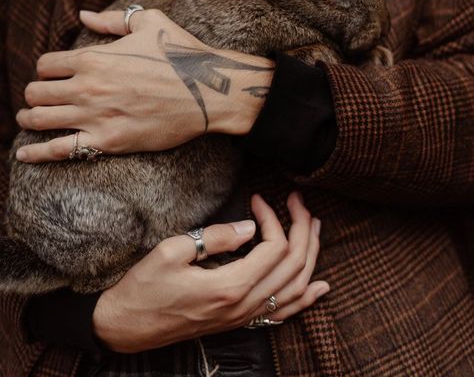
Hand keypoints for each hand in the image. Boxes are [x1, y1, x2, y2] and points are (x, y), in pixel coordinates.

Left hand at [16, 8, 273, 162]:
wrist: (210, 91)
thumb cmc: (182, 53)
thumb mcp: (150, 22)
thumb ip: (112, 19)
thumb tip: (84, 15)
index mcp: (94, 57)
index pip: (46, 64)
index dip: (46, 69)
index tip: (52, 74)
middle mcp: (88, 87)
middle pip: (36, 92)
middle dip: (34, 93)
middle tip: (39, 97)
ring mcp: (96, 116)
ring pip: (41, 120)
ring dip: (30, 118)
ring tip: (29, 119)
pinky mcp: (108, 142)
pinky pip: (60, 151)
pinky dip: (36, 153)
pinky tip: (23, 154)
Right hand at [92, 193, 328, 352]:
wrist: (127, 326)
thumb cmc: (145, 287)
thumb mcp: (172, 252)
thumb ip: (216, 238)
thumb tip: (250, 227)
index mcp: (230, 287)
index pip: (274, 248)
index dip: (273, 218)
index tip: (258, 198)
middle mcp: (244, 306)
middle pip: (293, 266)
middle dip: (302, 229)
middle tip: (298, 201)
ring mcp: (243, 318)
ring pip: (295, 289)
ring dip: (310, 256)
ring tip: (315, 228)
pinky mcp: (238, 322)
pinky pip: (283, 314)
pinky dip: (306, 299)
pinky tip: (320, 288)